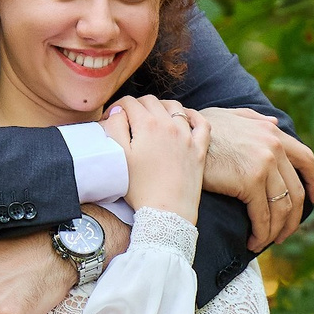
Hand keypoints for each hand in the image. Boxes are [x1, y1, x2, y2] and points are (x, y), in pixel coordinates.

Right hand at [112, 94, 206, 223]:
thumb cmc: (139, 187)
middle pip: (151, 101)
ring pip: (175, 107)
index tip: (111, 119)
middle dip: (136, 105)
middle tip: (129, 119)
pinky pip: (201, 123)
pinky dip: (192, 116)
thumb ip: (115, 128)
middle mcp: (169, 124)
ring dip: (161, 107)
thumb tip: (118, 112)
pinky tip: (185, 118)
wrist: (167, 212)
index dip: (117, 108)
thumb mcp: (119, 156)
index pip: (129, 102)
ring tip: (153, 117)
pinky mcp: (199, 149)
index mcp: (147, 125)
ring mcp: (187, 136)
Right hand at [200, 107, 313, 248]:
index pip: (306, 159)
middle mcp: (273, 146)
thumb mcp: (230, 116)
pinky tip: (253, 242)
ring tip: (266, 242)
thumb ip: (254, 120)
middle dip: (294, 218)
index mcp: (272, 133)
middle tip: (285, 233)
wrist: (178, 137)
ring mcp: (264, 163)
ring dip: (277, 230)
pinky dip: (261, 233)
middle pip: (296, 191)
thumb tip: (276, 124)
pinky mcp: (250, 181)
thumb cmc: (198, 128)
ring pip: (282, 208)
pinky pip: (263, 216)